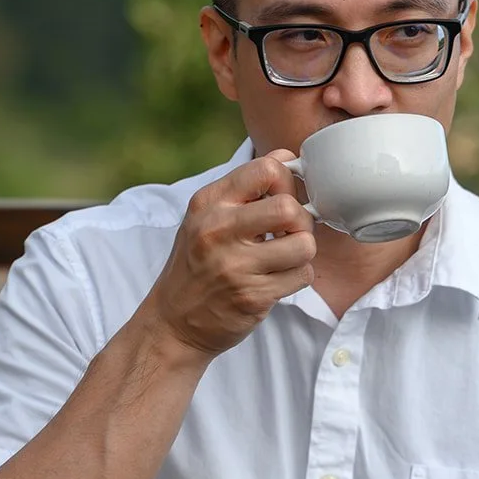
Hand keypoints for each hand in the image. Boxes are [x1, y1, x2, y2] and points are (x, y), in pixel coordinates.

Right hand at [145, 151, 314, 356]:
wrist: (174, 321)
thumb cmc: (198, 265)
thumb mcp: (207, 217)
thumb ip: (245, 189)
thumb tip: (286, 157)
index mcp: (209, 203)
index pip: (266, 169)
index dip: (287, 182)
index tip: (282, 199)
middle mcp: (218, 230)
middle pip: (289, 208)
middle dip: (301, 220)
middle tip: (290, 232)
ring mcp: (235, 265)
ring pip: (304, 244)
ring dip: (302, 252)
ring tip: (284, 257)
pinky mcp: (252, 296)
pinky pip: (302, 275)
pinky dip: (297, 276)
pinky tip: (277, 279)